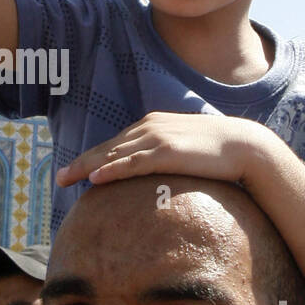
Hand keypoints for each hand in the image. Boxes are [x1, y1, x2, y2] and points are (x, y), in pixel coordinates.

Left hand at [56, 113, 267, 188]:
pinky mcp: (167, 152)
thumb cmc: (217, 152)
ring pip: (114, 154)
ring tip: (66, 180)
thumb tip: (156, 174)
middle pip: (107, 147)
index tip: (74, 171)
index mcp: (152, 124)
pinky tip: (95, 180)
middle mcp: (150, 127)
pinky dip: (112, 170)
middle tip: (59, 179)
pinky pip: (133, 163)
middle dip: (81, 162)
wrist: (245, 146)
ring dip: (87, 167)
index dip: (92, 157)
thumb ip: (165, 155)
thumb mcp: (184, 149)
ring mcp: (157, 138)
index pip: (115, 143)